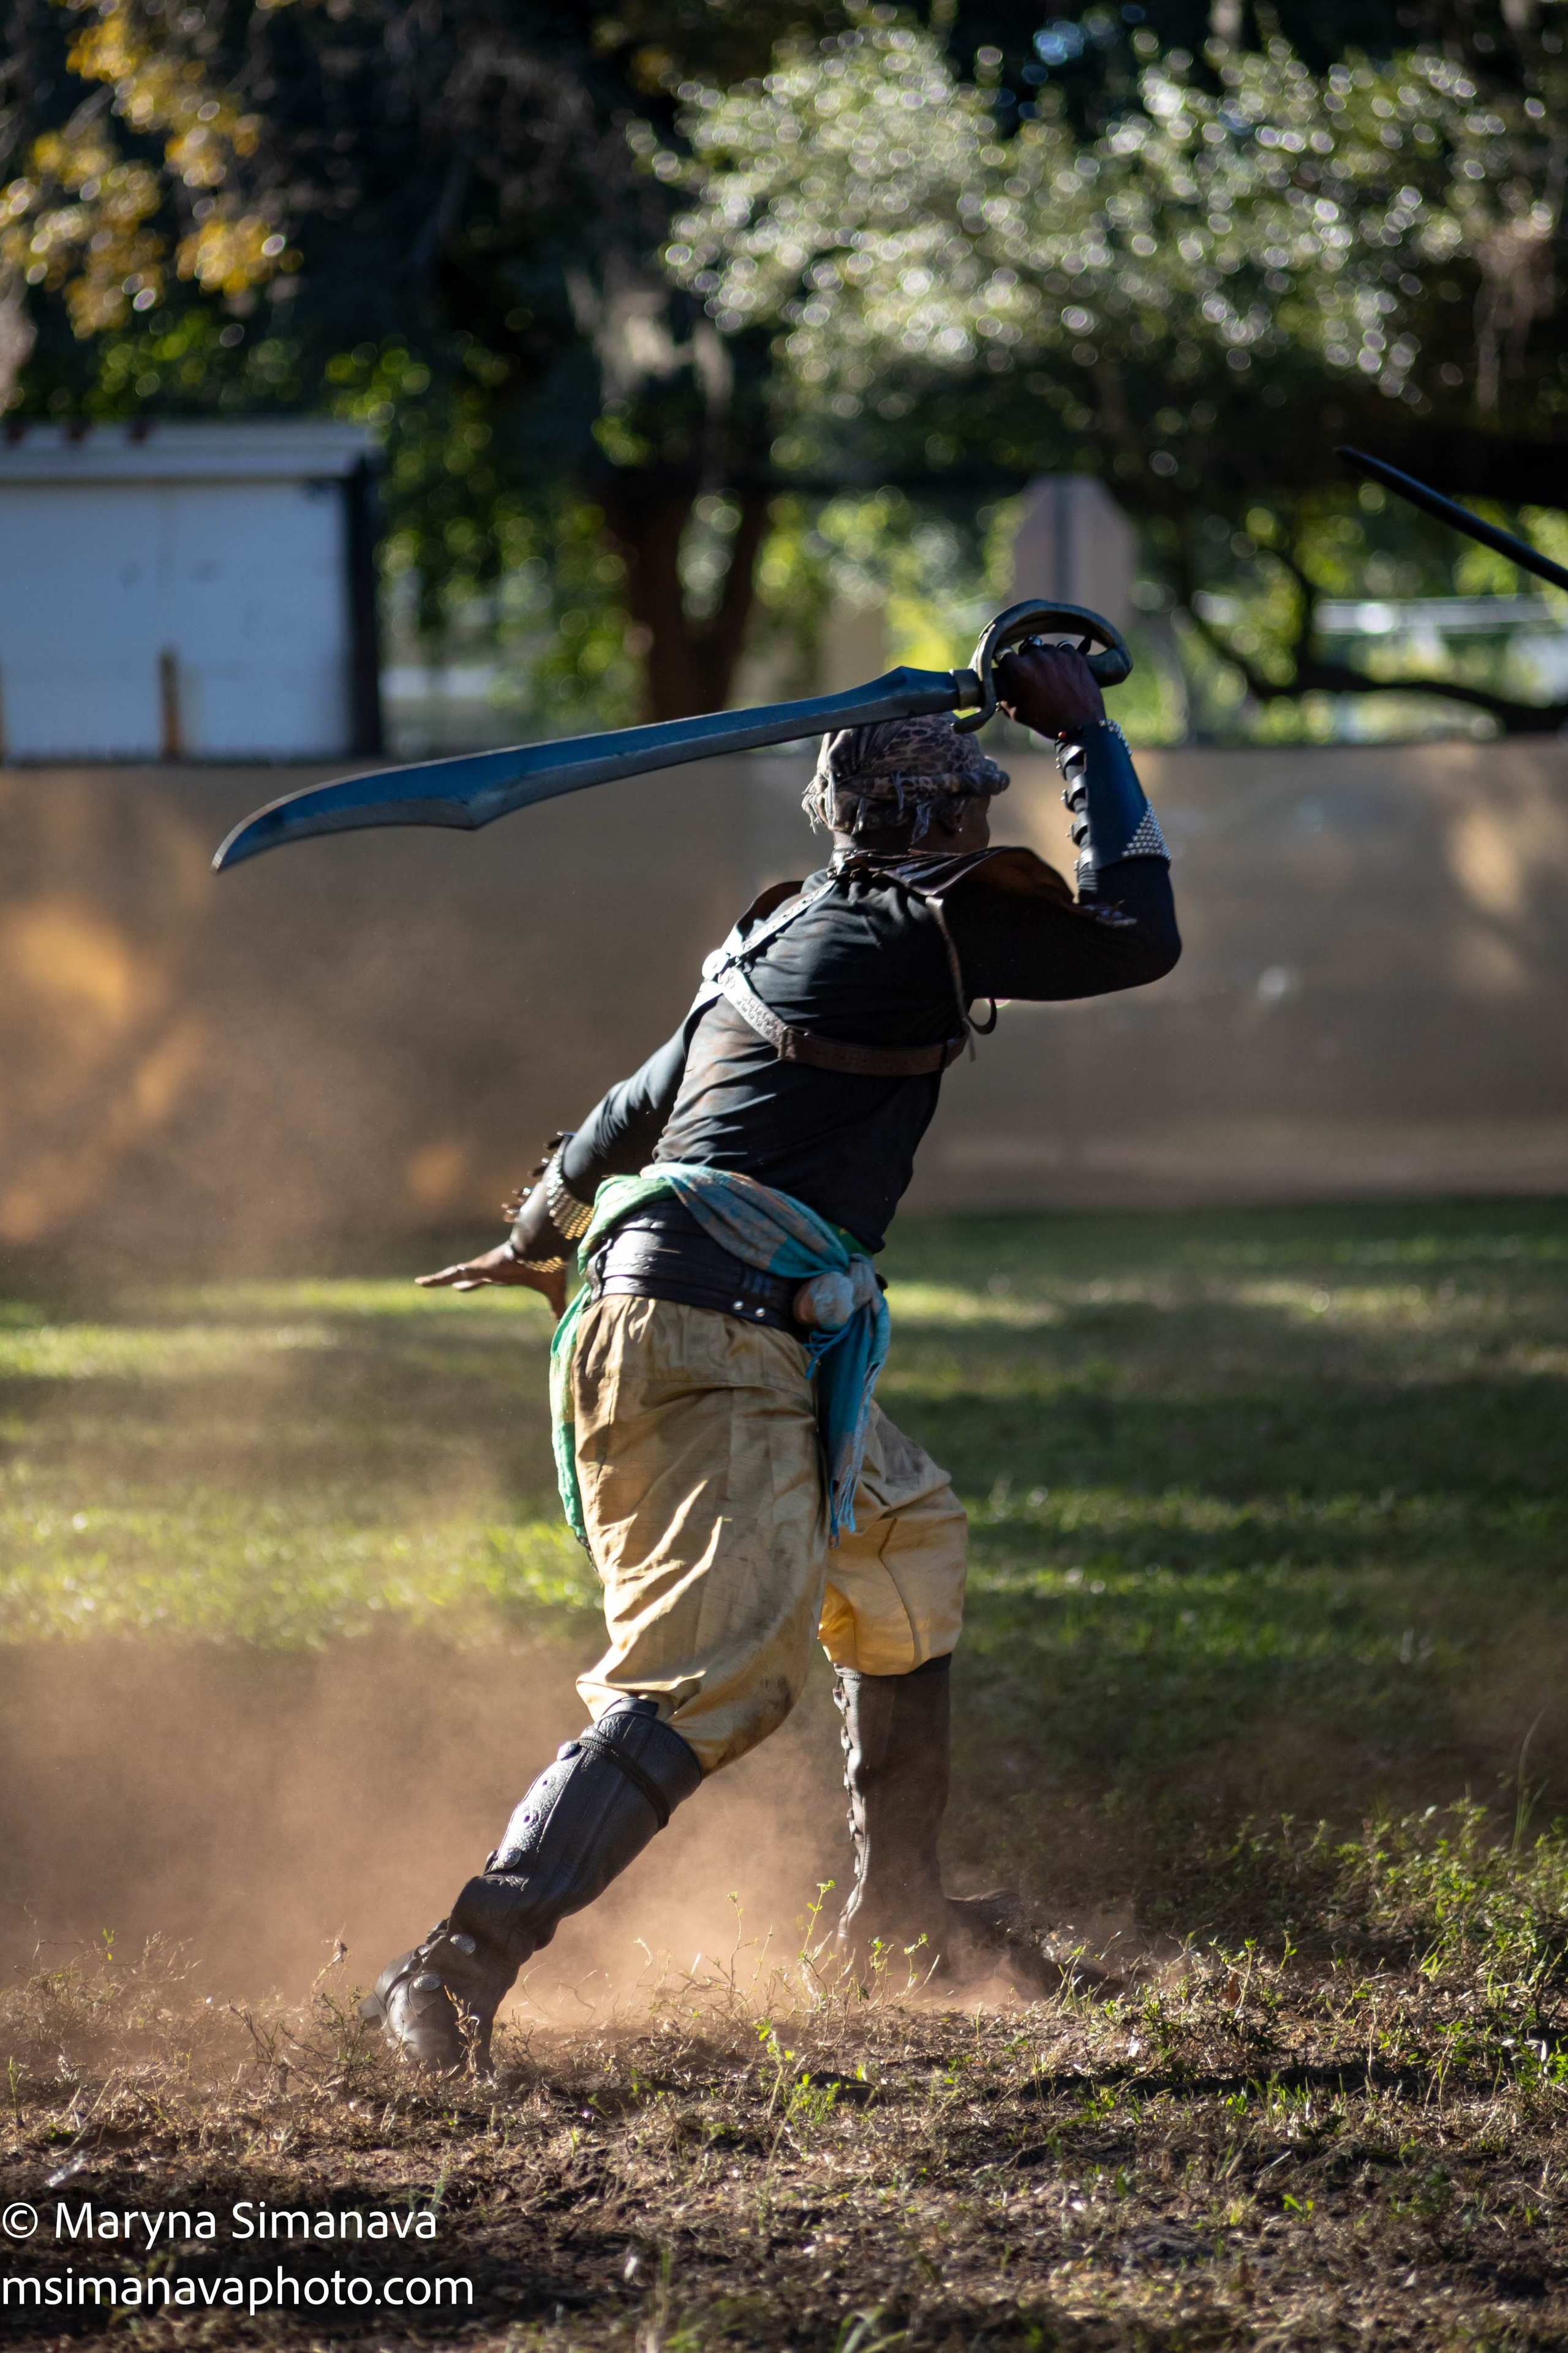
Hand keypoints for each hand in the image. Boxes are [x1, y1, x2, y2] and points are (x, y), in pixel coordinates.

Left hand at [416, 1241, 566, 1318]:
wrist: (546, 1250)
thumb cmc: (549, 1267)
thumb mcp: (552, 1292)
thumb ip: (556, 1307)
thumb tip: (564, 1322)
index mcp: (505, 1275)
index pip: (485, 1280)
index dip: (474, 1284)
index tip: (463, 1287)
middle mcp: (491, 1270)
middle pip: (468, 1276)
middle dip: (457, 1281)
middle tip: (443, 1284)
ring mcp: (483, 1268)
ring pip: (455, 1274)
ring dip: (439, 1279)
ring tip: (421, 1282)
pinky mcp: (479, 1267)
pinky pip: (452, 1273)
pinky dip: (437, 1278)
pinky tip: (421, 1283)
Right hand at [995, 640, 1106, 737]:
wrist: (1079, 726)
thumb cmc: (1045, 721)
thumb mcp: (1017, 713)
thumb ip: (1003, 695)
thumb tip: (997, 686)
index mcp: (1018, 670)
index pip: (1003, 653)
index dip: (1006, 660)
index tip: (1009, 665)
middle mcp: (1037, 658)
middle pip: (1026, 648)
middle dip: (1027, 659)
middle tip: (1033, 673)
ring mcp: (1057, 655)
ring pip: (1046, 648)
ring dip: (1046, 658)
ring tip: (1051, 674)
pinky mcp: (1074, 656)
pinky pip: (1064, 648)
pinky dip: (1063, 656)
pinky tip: (1064, 670)